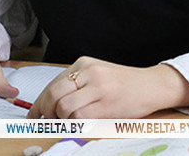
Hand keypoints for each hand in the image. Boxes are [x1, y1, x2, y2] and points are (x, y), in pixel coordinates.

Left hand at [28, 56, 188, 118]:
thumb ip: (75, 86)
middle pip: (54, 95)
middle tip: (47, 121)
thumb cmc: (125, 84)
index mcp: (84, 63)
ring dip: (61, 120)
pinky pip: (79, 117)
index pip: (52, 84)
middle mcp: (90, 72)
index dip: (39, 103)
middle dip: (45, 112)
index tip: (35, 115)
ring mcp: (99, 87)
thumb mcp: (98, 75)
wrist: (153, 85)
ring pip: (64, 107)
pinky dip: (75, 124)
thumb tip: (48, 105)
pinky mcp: (106, 104)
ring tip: (68, 122)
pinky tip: (81, 123)